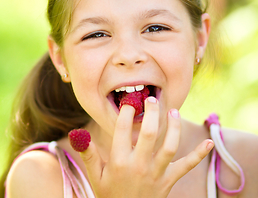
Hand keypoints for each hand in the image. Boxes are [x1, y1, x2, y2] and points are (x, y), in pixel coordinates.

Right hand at [78, 97, 213, 197]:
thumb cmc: (109, 194)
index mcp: (119, 161)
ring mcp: (156, 174)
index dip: (126, 112)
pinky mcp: (168, 182)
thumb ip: (88, 154)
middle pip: (149, 133)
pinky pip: (185, 167)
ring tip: (174, 111)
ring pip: (169, 146)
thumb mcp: (95, 176)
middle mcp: (138, 165)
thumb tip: (79, 134)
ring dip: (174, 127)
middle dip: (152, 113)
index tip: (129, 101)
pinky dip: (198, 154)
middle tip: (152, 99)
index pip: (123, 130)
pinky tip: (209, 142)